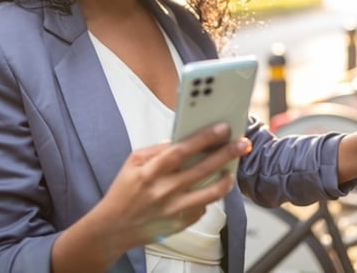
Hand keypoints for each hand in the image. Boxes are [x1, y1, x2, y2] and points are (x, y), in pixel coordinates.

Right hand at [97, 122, 250, 246]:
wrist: (114, 227)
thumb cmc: (124, 191)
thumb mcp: (133, 163)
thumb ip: (157, 150)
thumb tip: (181, 140)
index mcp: (151, 172)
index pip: (181, 151)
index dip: (203, 138)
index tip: (222, 128)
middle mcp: (164, 191)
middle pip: (203, 169)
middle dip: (226, 154)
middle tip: (242, 143)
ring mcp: (175, 210)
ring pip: (211, 193)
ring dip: (226, 179)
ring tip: (231, 170)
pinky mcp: (181, 223)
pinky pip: (203, 207)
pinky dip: (210, 196)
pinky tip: (212, 187)